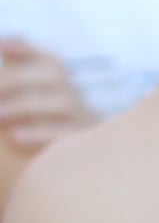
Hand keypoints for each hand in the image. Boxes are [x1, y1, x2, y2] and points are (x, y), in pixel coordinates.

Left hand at [0, 38, 92, 158]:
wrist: (74, 177)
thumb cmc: (41, 132)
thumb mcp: (27, 105)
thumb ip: (19, 78)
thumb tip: (5, 45)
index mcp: (62, 84)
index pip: (49, 57)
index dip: (26, 49)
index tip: (2, 46)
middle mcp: (76, 95)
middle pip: (56, 73)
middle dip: (17, 77)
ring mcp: (85, 118)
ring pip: (64, 100)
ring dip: (27, 103)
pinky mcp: (86, 143)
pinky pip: (69, 134)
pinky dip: (42, 133)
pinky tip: (16, 136)